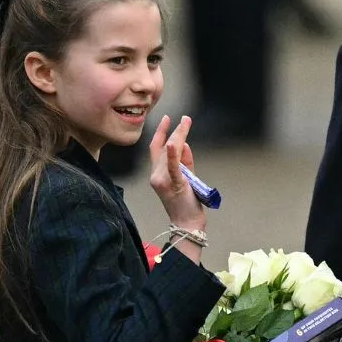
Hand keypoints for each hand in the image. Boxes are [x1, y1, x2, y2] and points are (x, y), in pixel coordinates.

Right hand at [149, 116, 205, 232]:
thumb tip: (185, 144)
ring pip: (169, 153)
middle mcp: (155, 176)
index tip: (166, 118)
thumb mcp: (185, 177)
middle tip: (186, 118)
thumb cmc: (187, 202)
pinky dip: (172, 154)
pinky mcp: (174, 184)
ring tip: (186, 123)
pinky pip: (173, 167)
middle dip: (175, 131)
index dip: (160, 132)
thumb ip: (184, 161)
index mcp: (157, 174)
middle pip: (163, 148)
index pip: (155, 148)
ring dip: (179, 137)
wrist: (187, 223)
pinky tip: (173, 142)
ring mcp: (162, 181)